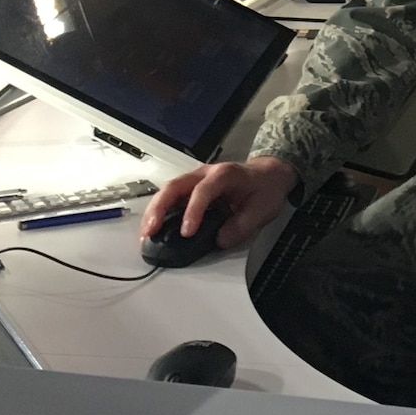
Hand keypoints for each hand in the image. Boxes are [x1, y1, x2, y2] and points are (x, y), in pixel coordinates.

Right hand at [142, 156, 298, 251]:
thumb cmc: (265, 187)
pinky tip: (154, 227)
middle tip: (150, 230)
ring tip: (147, 233)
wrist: (268, 174)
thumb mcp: (262, 209)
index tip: (186, 232)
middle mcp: (206, 174)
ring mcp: (196, 180)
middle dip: (159, 208)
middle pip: (175, 186)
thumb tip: (219, 240)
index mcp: (225, 175)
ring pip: (168, 191)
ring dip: (154, 211)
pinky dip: (160, 212)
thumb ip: (241, 226)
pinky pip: (171, 198)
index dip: (192, 212)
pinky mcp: (192, 189)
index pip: (202, 191)